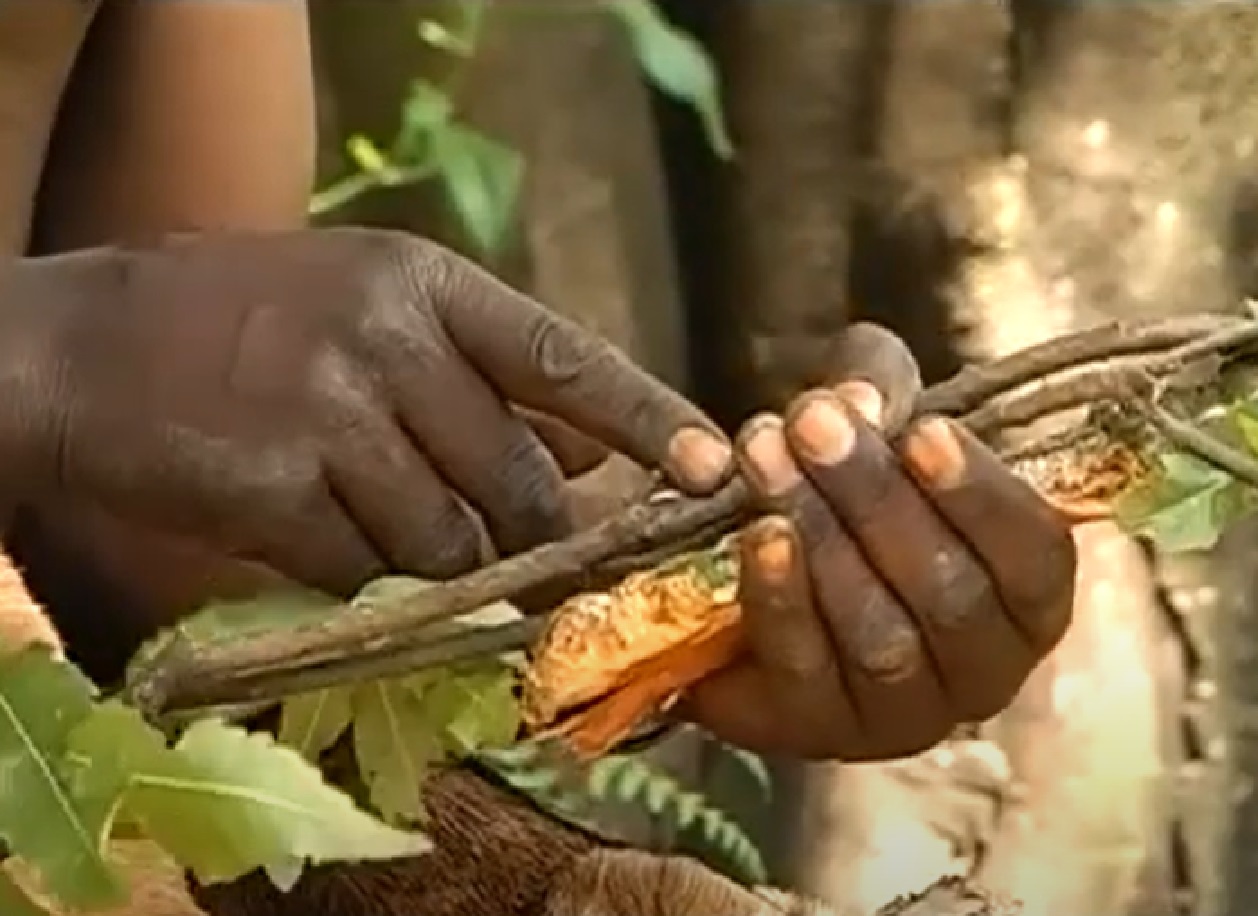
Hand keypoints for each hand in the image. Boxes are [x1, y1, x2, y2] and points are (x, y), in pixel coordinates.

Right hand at [0, 229, 731, 598]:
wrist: (87, 350)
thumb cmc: (245, 325)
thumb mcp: (369, 310)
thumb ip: (478, 378)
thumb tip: (586, 460)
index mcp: (426, 285)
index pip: (568, 356)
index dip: (649, 418)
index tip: (714, 465)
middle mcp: (390, 341)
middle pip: (520, 480)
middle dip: (539, 538)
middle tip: (538, 560)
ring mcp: (333, 414)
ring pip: (451, 539)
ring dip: (447, 562)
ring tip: (397, 530)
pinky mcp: (279, 491)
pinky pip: (370, 569)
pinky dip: (369, 577)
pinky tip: (324, 536)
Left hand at [682, 324, 1077, 760]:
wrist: (742, 590)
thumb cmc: (843, 501)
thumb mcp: (872, 428)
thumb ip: (877, 391)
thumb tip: (853, 399)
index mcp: (1024, 603)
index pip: (1035, 559)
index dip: (982, 496)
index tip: (922, 430)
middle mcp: (980, 674)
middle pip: (949, 595)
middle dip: (874, 497)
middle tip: (811, 419)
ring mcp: (898, 717)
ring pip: (879, 636)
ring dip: (820, 535)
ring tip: (765, 454)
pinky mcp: (815, 734)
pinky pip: (805, 669)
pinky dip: (782, 597)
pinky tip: (761, 534)